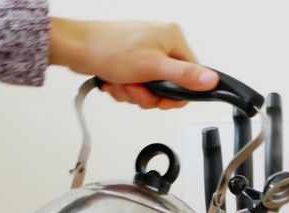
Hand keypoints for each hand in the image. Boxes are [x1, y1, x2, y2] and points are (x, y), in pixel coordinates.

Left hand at [50, 19, 218, 109]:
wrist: (76, 48)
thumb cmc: (108, 49)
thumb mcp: (152, 67)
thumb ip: (184, 76)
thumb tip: (212, 81)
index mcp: (173, 39)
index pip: (191, 75)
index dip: (175, 93)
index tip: (160, 97)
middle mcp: (161, 43)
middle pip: (169, 86)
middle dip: (149, 94)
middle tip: (137, 89)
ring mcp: (145, 52)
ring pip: (151, 89)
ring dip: (135, 93)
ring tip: (123, 83)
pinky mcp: (131, 61)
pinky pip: (138, 85)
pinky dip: (126, 89)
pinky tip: (116, 82)